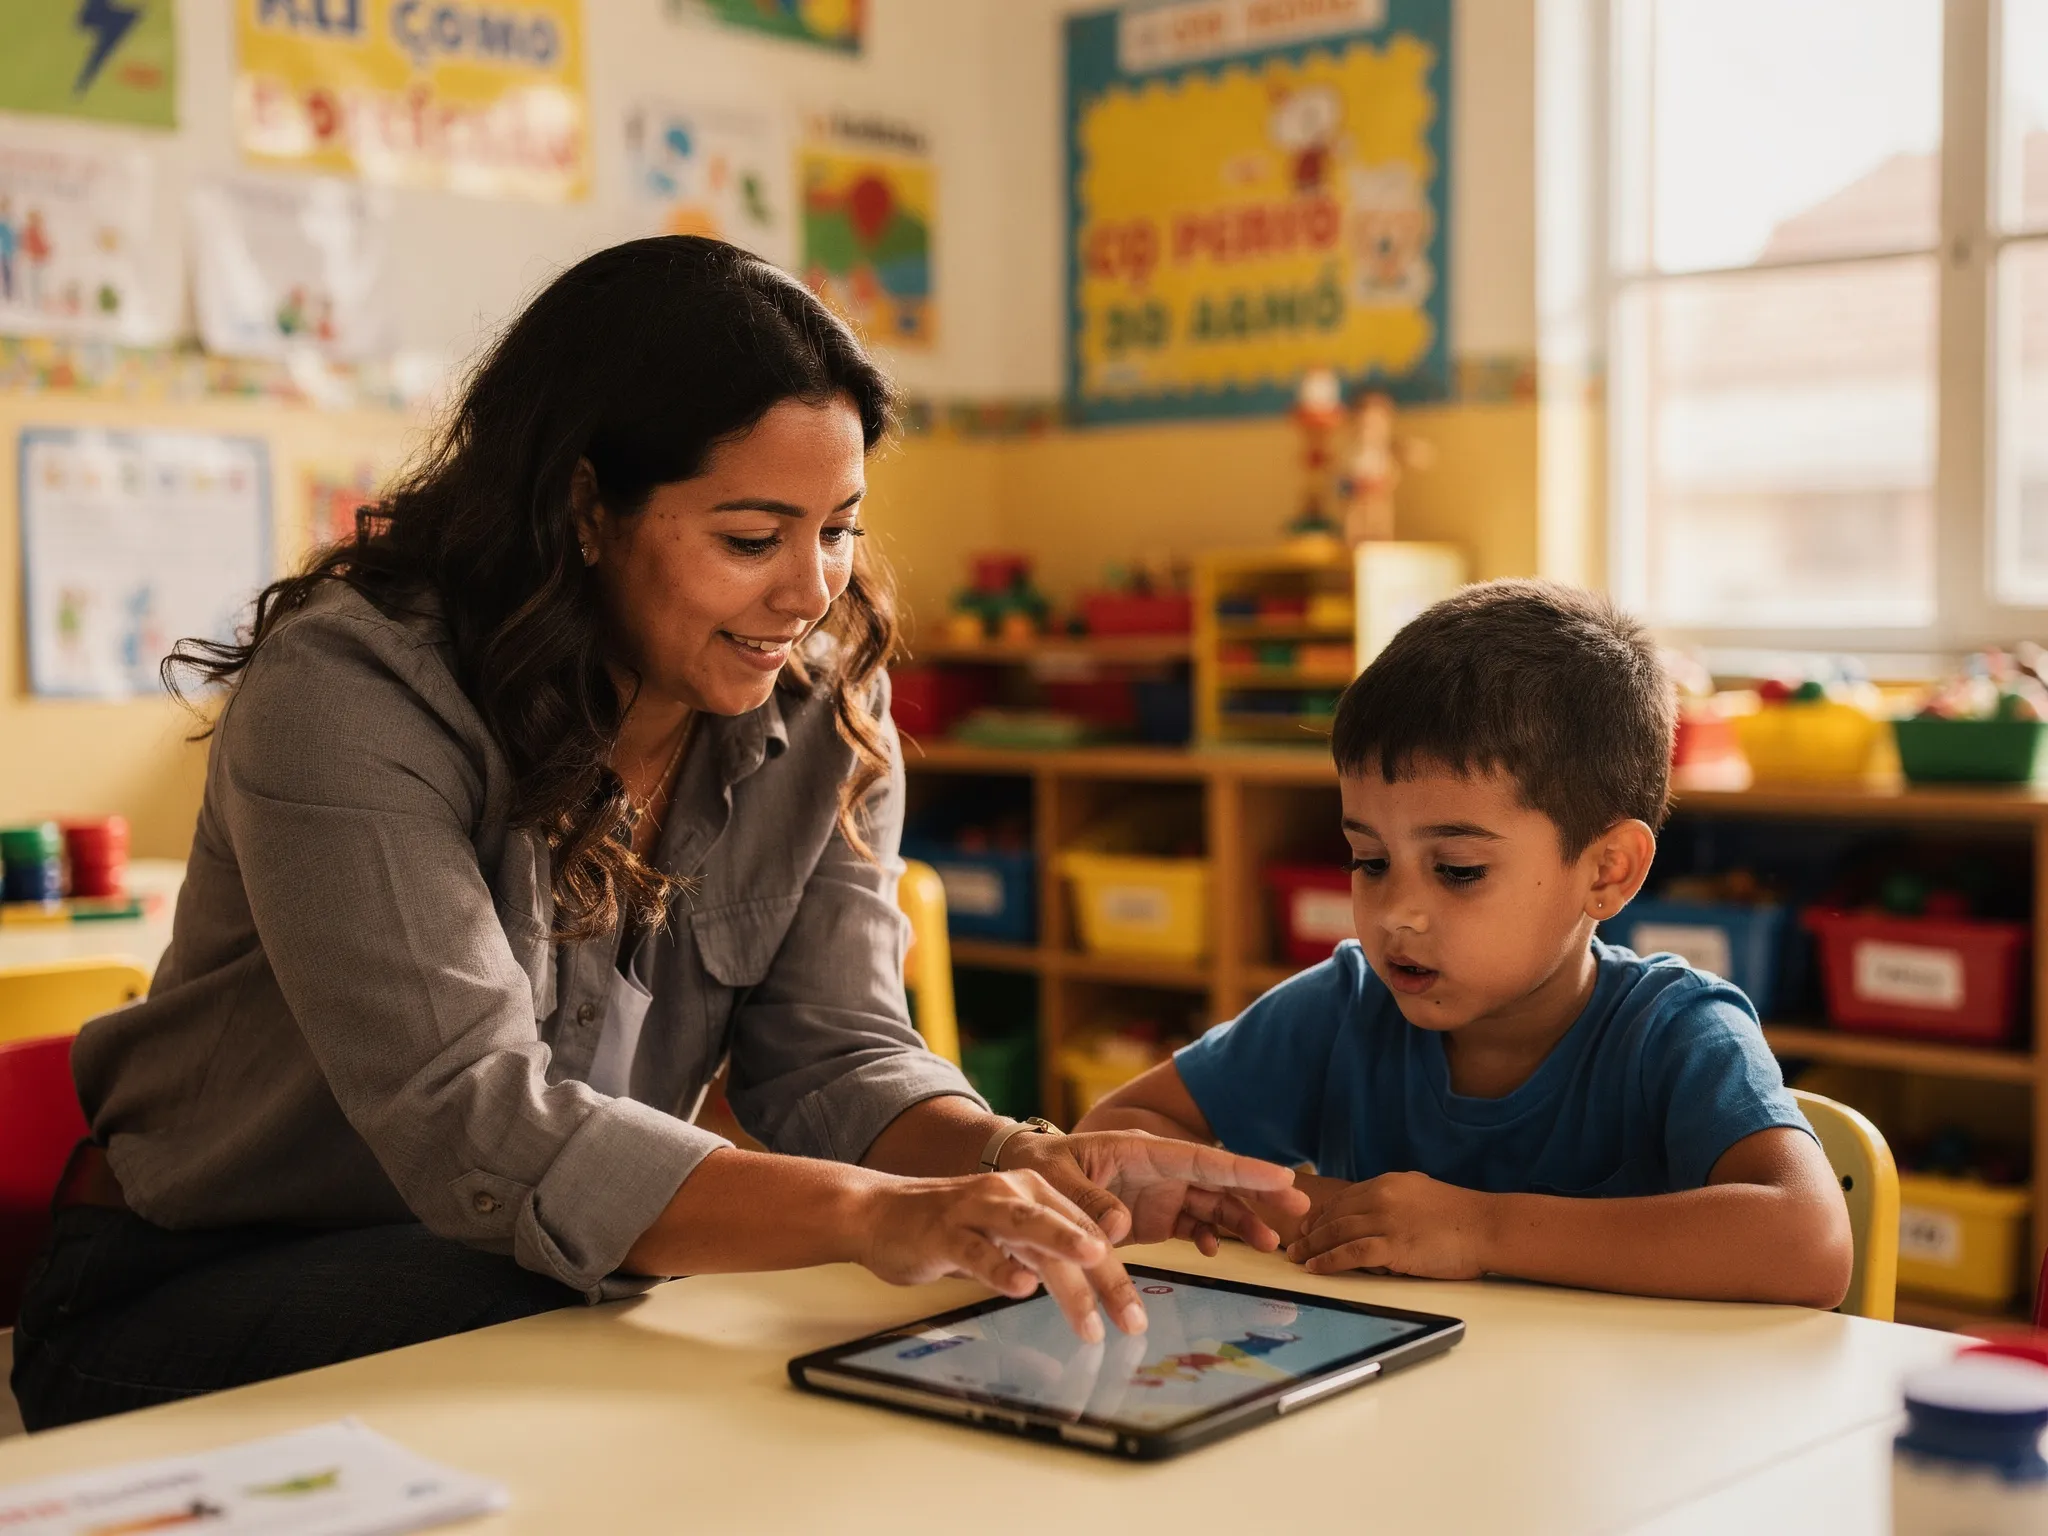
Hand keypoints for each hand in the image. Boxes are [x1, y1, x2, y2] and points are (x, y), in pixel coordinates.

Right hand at [858, 1169, 1128, 1340]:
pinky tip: (1019, 1285)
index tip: (1136, 1317)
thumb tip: (1092, 1292)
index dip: (1115, 1275)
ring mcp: (977, 1210)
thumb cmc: (948, 1228)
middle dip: (1104, 1275)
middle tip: (1131, 1316)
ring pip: (1028, 1226)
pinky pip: (976, 1249)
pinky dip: (999, 1266)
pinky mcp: (944, 1232)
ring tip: (1094, 1259)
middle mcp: (1011, 1194)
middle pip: (1069, 1233)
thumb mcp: (1005, 1237)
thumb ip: (1044, 1257)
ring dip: (1062, 1241)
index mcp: (1033, 1192)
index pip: (1086, 1233)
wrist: (877, 1212)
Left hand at [1006, 1129, 1310, 1258]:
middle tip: (1302, 1205)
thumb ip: (1088, 1201)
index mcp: (1143, 1150)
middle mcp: (1161, 1169)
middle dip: (1261, 1192)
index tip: (1282, 1175)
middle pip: (1220, 1180)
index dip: (1243, 1168)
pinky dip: (1209, 1237)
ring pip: (1214, 1206)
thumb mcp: (1058, 1179)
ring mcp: (1162, 1193)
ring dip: (1242, 1221)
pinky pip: (1193, 1226)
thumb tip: (1120, 1227)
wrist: (1026, 1176)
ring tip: (1271, 1243)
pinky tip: (1217, 1251)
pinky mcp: (1156, 1217)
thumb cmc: (1041, 1166)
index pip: (1202, 1158)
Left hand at [1285, 1171, 1492, 1279]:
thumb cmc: (1460, 1215)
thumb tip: (1377, 1208)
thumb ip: (1396, 1197)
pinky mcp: (1393, 1246)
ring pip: (1337, 1232)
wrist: (1486, 1226)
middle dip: (1311, 1231)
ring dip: (1312, 1247)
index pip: (1345, 1198)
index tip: (1309, 1224)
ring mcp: (1386, 1220)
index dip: (1323, 1213)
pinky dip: (1328, 1261)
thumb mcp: (1421, 1191)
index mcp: (1388, 1183)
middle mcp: (1381, 1197)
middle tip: (1296, 1243)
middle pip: (1335, 1214)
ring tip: (1297, 1257)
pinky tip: (1316, 1267)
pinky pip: (1350, 1254)